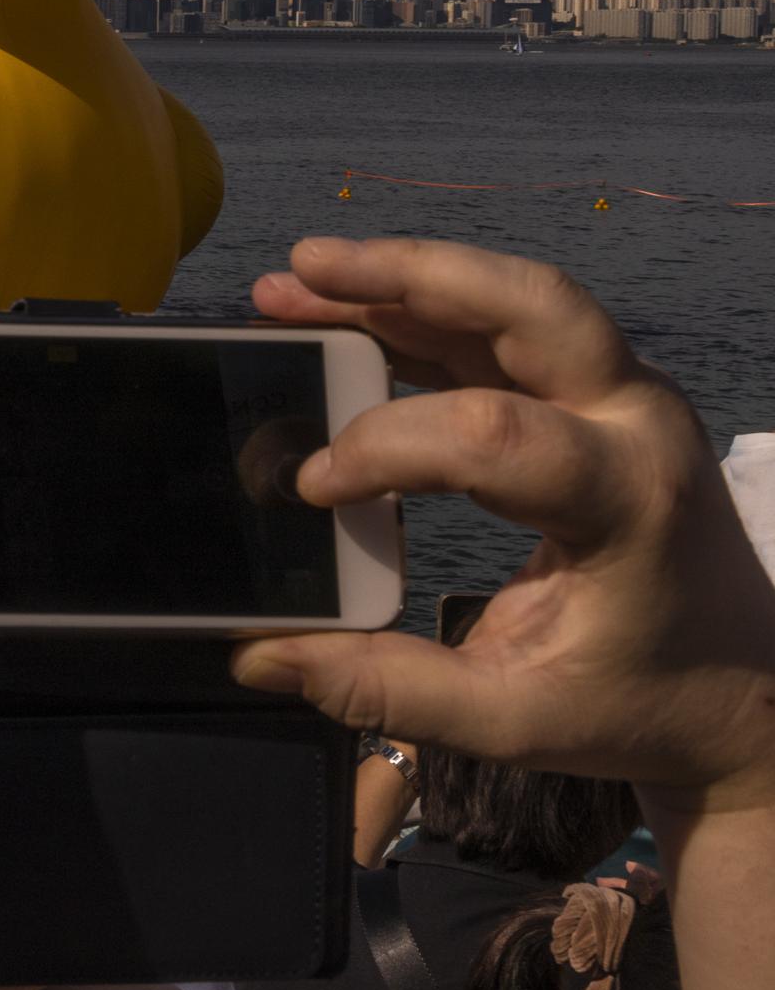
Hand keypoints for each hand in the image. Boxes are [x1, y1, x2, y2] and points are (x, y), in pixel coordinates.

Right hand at [237, 238, 774, 815]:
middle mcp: (639, 422)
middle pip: (532, 306)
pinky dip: (428, 311)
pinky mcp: (604, 396)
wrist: (744, 691)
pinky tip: (350, 312)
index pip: (496, 436)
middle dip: (410, 276)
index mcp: (629, 502)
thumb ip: (391, 687)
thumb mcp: (515, 721)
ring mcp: (628, 397)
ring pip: (517, 299)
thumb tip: (263, 656)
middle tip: (299, 267)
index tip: (312, 490)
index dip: (387, 447)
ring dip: (403, 280)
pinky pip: (511, 330)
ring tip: (294, 278)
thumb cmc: (635, 704)